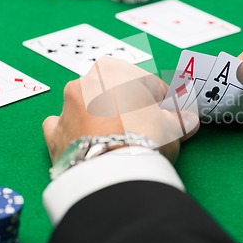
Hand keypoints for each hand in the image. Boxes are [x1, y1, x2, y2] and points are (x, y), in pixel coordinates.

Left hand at [42, 57, 198, 164]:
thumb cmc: (144, 137)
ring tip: (119, 140)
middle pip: (115, 93)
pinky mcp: (53, 133)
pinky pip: (64, 127)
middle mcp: (86, 81)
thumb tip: (189, 121)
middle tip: (146, 129)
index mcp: (114, 69)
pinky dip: (76, 133)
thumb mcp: (172, 126)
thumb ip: (180, 119)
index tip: (169, 115)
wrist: (113, 173)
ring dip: (101, 117)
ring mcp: (66, 107)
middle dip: (130, 107)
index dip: (161, 100)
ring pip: (88, 106)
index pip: (146, 83)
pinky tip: (90, 144)